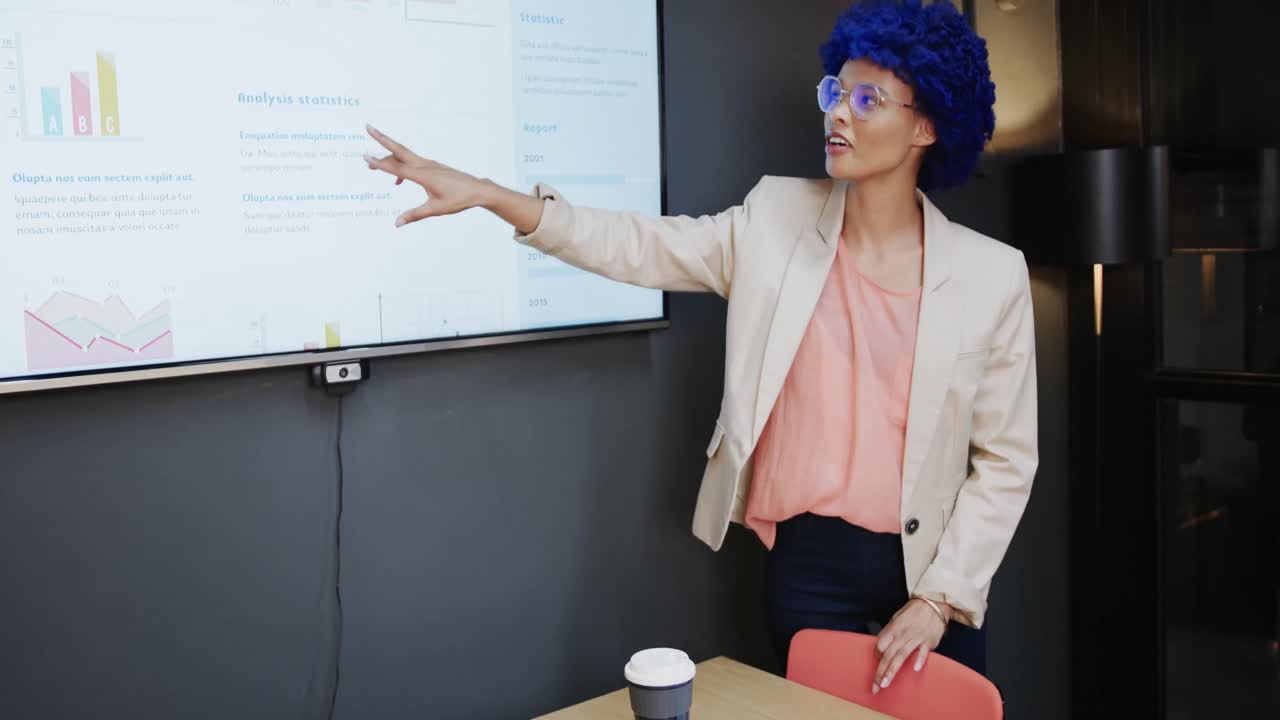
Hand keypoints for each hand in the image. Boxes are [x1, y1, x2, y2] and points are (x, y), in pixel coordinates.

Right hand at [362, 125, 490, 226]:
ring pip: (404, 156)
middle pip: (399, 150)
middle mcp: (425, 165)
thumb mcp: (435, 209)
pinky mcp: (432, 166)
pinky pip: (412, 163)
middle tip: (368, 127)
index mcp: (423, 175)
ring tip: (373, 166)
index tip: (365, 157)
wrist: (477, 190)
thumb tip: (397, 223)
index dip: (380, 164)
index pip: (397, 169)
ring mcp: (429, 164)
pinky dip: (401, 168)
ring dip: (388, 158)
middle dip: (382, 139)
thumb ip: (414, 215)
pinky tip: (398, 181)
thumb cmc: (458, 199)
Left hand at [872, 598, 948, 692]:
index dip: (876, 657)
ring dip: (892, 671)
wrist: (932, 603)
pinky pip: (923, 651)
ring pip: (901, 656)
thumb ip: (889, 633)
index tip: (877, 664)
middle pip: (888, 655)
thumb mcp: (896, 619)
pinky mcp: (928, 641)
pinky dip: (919, 659)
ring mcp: (915, 638)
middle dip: (880, 672)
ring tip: (885, 684)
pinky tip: (915, 669)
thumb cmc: (912, 613)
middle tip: (875, 686)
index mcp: (893, 629)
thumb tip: (880, 647)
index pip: (880, 645)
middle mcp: (902, 634)